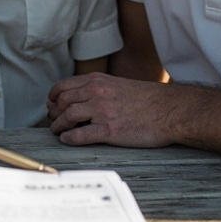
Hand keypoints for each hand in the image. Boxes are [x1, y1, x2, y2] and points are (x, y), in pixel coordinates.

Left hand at [47, 72, 171, 147]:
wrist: (169, 110)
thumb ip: (98, 88)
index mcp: (97, 81)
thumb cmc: (146, 99)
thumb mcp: (118, 84)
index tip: (51, 105)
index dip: (53, 98)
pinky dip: (69, 139)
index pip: (63, 87)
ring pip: (67, 117)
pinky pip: (80, 135)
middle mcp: (96, 93)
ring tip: (58, 132)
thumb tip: (78, 97)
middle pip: (62, 102)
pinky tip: (67, 140)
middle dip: (53, 113)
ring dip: (58, 126)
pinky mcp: (110, 130)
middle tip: (53, 121)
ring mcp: (102, 111)